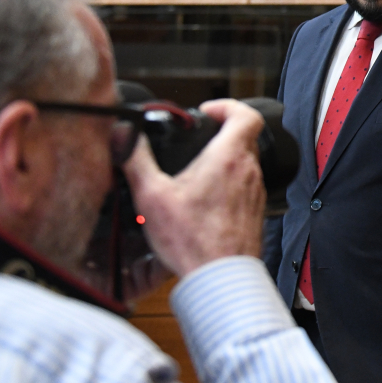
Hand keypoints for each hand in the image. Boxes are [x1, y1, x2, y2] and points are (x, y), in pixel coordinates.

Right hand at [122, 99, 266, 276]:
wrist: (220, 276)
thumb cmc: (193, 241)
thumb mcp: (152, 196)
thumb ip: (137, 160)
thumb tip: (125, 137)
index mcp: (229, 158)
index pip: (247, 114)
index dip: (228, 105)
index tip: (207, 112)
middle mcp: (248, 171)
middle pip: (244, 137)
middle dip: (220, 133)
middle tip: (197, 141)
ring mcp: (255, 191)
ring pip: (245, 162)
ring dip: (224, 161)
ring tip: (197, 173)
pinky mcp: (255, 210)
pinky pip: (245, 186)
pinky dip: (228, 184)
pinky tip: (206, 201)